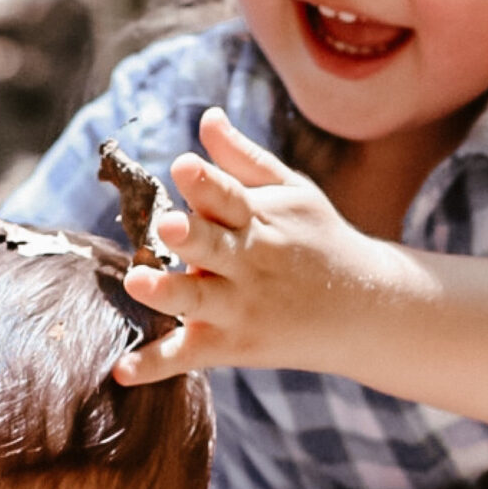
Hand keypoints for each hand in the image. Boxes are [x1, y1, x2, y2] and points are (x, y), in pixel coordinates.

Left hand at [116, 107, 371, 386]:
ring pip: (198, 300)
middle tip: (167, 226)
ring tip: (137, 282)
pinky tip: (121, 371)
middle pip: (214, 245)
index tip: (181, 166)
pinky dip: (155, 365)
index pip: (230, 197)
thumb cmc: (319, 240)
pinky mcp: (233, 345)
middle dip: (191, 236)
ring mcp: (241, 307)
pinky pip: (189, 355)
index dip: (206, 183)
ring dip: (168, 292)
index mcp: (260, 219)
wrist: (366, 307)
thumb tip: (206, 117)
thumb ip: (242, 159)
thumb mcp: (292, 193)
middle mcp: (250, 262)